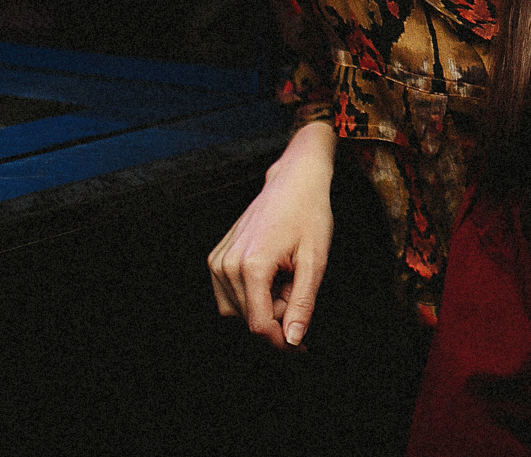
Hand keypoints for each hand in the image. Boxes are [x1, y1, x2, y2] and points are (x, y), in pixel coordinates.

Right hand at [208, 121, 335, 348]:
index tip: (301, 348)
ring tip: (286, 279)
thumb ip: (302, 303)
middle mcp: (226, 266)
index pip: (259, 325)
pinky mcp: (216, 259)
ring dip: (264, 306)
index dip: (281, 343)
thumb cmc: (309, 215)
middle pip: (248, 320)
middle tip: (297, 289)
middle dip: (276, 317)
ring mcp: (217, 262)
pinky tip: (272, 275)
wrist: (293, 182)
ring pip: (237, 311)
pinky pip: (230, 295)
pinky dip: (253, 295)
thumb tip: (292, 340)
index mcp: (251, 266)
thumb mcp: (315, 261)